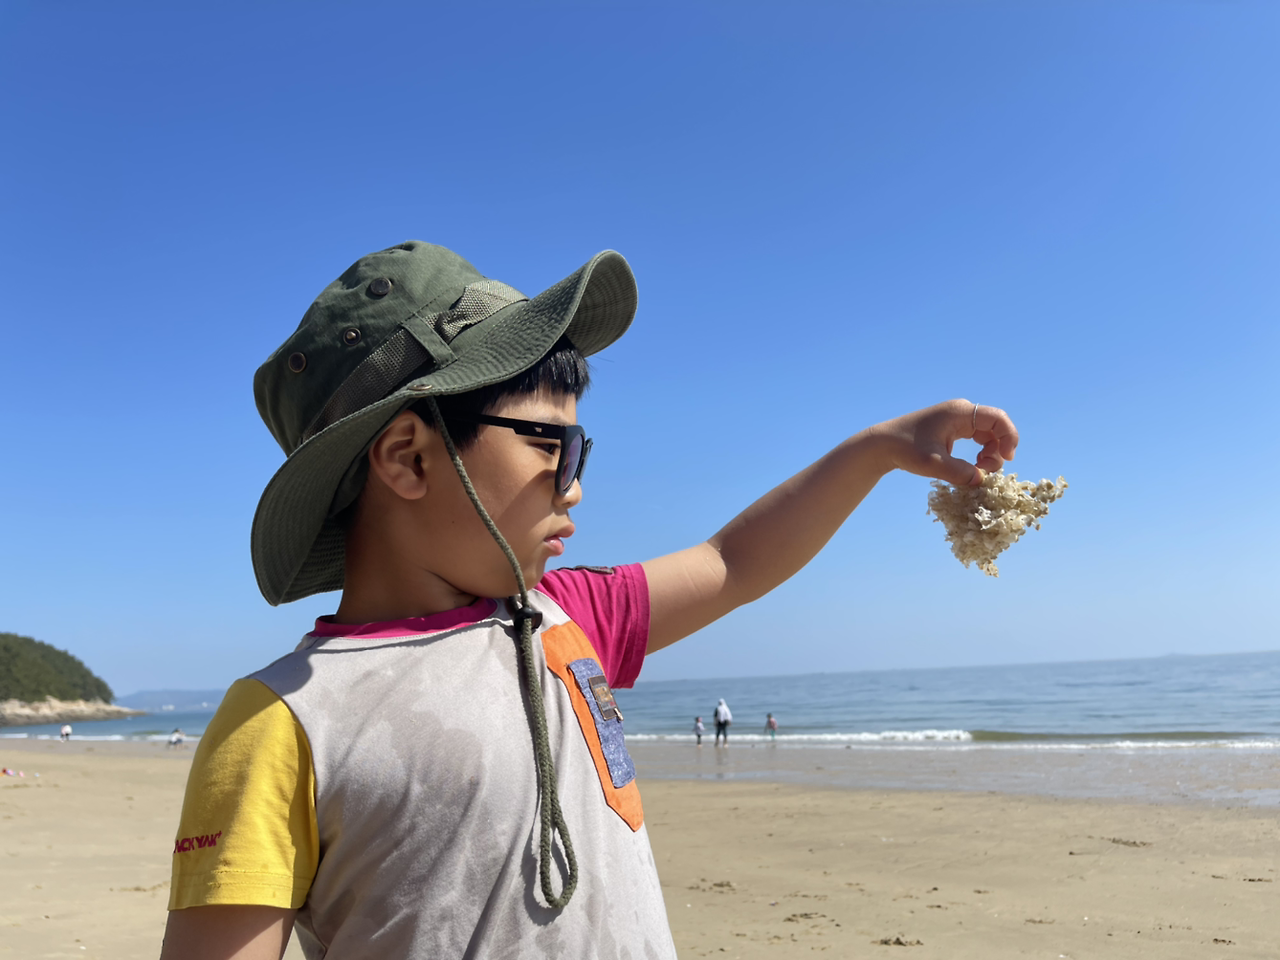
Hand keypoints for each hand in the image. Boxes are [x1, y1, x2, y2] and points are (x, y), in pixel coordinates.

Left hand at [870, 399, 1017, 486]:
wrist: (882, 444)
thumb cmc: (904, 449)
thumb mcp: (932, 463)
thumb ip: (958, 472)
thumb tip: (981, 480)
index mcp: (959, 412)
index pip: (998, 418)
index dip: (1009, 437)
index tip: (1008, 458)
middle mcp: (961, 412)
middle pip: (996, 428)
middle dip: (997, 450)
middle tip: (985, 471)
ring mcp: (957, 420)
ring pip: (987, 436)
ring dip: (989, 455)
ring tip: (977, 471)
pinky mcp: (952, 430)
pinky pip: (976, 440)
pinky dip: (979, 454)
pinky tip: (971, 467)